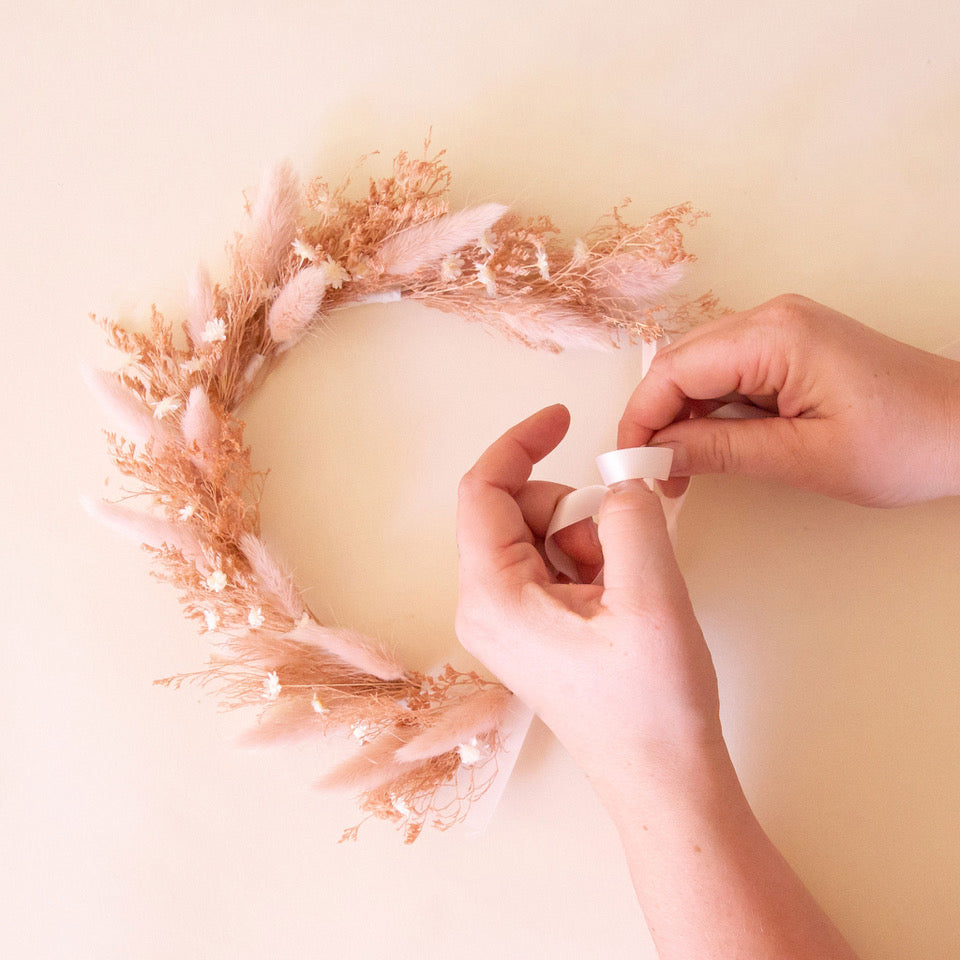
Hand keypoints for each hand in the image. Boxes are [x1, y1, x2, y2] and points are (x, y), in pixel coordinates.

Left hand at [455, 404, 722, 803]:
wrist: (664, 779)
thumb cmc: (651, 704)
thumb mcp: (649, 594)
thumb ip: (630, 514)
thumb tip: (620, 478)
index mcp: (492, 593)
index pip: (482, 489)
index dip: (520, 442)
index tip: (563, 416)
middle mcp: (486, 604)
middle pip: (517, 509)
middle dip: (574, 506)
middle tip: (623, 545)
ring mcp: (509, 620)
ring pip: (542, 534)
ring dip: (590, 537)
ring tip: (628, 588)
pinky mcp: (535, 630)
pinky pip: (556, 564)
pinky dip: (593, 561)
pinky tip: (622, 600)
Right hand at [619, 295, 959, 506]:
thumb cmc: (906, 443)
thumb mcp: (803, 457)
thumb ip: (720, 451)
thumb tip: (655, 452)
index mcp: (774, 336)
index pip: (674, 370)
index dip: (641, 418)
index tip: (630, 464)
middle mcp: (772, 318)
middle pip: (679, 364)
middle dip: (655, 418)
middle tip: (653, 473)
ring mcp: (782, 327)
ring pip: (699, 367)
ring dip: (680, 416)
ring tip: (680, 467)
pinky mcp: (790, 344)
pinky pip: (728, 371)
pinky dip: (708, 408)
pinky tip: (710, 444)